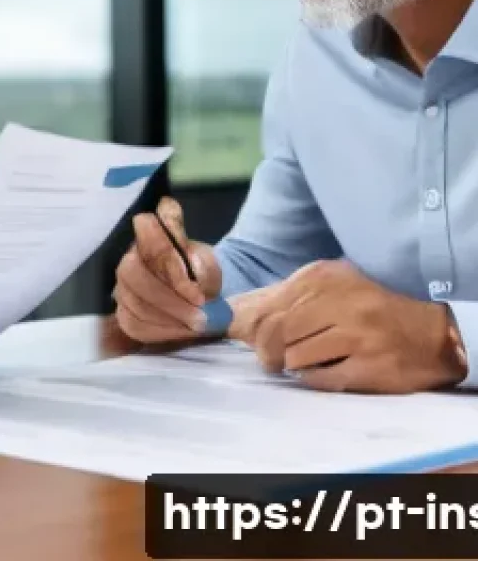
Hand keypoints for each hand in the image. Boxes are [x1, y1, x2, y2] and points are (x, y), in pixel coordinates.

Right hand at [112, 197, 223, 344]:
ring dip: (169, 318)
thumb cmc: (200, 275)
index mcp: (152, 235)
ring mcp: (122, 285)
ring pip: (133, 302)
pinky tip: (182, 332)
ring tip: (197, 326)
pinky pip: (133, 324)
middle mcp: (130, 256)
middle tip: (200, 318)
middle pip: (132, 272)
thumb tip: (192, 276)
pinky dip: (161, 331)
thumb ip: (201, 267)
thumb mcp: (209, 265)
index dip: (166, 256)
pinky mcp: (123, 311)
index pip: (145, 226)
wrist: (196, 298)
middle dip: (168, 299)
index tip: (194, 286)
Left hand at [231, 259, 467, 392]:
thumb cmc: (367, 307)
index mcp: (321, 278)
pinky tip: (327, 369)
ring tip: (310, 358)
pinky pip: (320, 379)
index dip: (252, 330)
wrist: (428, 333)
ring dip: (295, 364)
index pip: (267, 309)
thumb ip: (278, 297)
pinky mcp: (368, 367)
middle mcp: (337, 302)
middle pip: (277, 334)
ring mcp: (355, 335)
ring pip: (295, 357)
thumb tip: (229, 314)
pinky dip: (315, 378)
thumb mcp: (326, 287)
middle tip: (275, 359)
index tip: (251, 340)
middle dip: (269, 351)